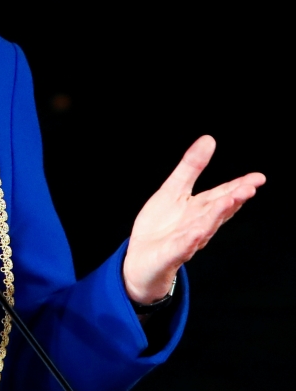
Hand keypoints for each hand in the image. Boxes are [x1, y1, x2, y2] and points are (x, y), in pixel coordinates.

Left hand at [123, 135, 265, 303]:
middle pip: (216, 211)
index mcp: (199, 209)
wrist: (140, 260)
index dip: (239, 187)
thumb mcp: (172, 190)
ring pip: (204, 227)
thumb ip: (191, 167)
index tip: (258, 178)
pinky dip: (190, 240)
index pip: (222, 195)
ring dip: (217, 215)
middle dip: (232, 199)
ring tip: (229, 201)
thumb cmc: (161, 226)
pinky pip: (182, 247)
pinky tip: (198, 231)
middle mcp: (197, 225)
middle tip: (248, 188)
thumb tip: (209, 139)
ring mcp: (185, 241)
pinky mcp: (170, 254)